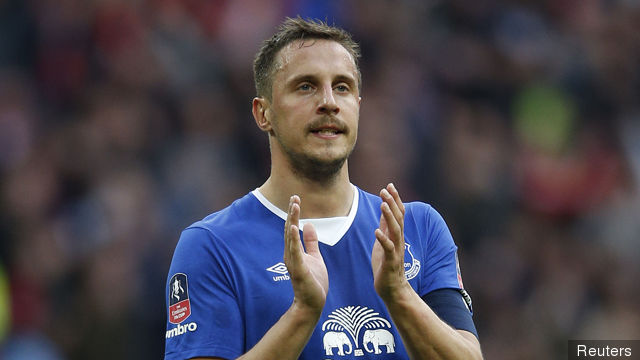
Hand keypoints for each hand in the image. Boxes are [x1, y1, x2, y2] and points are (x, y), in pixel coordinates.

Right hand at [283, 195, 328, 313]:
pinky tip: (294, 227)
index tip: (296, 198)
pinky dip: (293, 239)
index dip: (294, 213)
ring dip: (292, 220)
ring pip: (290, 237)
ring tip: (294, 206)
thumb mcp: (315, 257)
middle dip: (292, 212)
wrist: (312, 303)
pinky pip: (295, 251)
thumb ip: (310, 242)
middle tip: (294, 196)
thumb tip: (308, 225)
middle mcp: (290, 254)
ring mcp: (293, 261)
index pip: (293, 228)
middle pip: (289, 229)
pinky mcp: (298, 269)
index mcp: (294, 250)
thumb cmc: (313, 282)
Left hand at [371, 183, 409, 300]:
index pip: (398, 213)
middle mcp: (398, 241)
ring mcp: (396, 251)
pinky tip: (376, 231)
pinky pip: (388, 249)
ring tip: (383, 204)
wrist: (392, 289)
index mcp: (396, 235)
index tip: (389, 185)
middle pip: (398, 218)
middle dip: (392, 203)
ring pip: (395, 231)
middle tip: (385, 189)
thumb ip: (385, 228)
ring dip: (389, 217)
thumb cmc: (386, 266)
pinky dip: (383, 240)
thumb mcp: (383, 242)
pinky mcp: (391, 263)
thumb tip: (385, 211)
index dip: (395, 199)